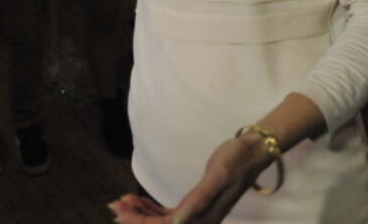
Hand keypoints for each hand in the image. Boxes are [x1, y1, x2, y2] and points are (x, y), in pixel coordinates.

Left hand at [110, 134, 272, 222]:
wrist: (253, 151)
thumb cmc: (236, 160)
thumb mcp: (218, 176)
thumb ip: (199, 200)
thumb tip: (178, 222)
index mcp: (204, 219)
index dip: (140, 223)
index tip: (120, 211)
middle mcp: (200, 222)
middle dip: (136, 220)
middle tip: (114, 205)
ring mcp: (197, 215)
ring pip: (162, 222)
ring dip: (141, 214)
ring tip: (123, 201)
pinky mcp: (195, 205)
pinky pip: (169, 215)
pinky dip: (152, 209)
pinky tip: (138, 200)